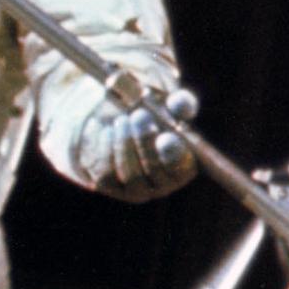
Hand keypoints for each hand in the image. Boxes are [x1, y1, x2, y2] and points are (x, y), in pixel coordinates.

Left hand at [88, 87, 202, 201]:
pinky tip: (105, 129)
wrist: (116, 115)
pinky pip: (105, 174)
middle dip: (146, 142)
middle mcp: (161, 183)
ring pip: (129, 174)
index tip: (166, 136)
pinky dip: (105, 148)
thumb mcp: (167, 100)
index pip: (182, 168)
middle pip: (154, 172)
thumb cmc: (151, 108)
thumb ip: (180, 102)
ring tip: (122, 120)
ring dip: (124, 144)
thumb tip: (181, 105)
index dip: (175, 155)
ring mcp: (134, 187)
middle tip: (140, 115)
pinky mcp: (109, 185)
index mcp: (184, 165)